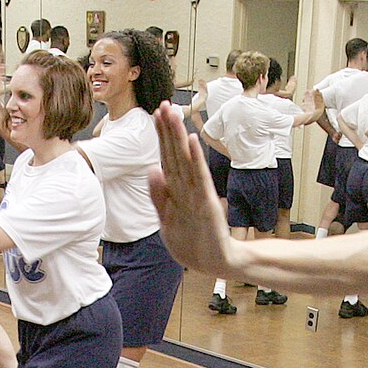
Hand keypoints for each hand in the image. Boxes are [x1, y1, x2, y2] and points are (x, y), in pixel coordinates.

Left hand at [149, 102, 239, 279]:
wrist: (216, 263)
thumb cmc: (193, 242)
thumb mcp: (167, 220)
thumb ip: (158, 196)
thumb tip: (151, 169)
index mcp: (176, 192)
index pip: (167, 158)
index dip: (161, 136)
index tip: (157, 114)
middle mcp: (187, 188)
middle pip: (175, 154)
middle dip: (169, 129)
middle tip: (165, 104)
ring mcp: (197, 194)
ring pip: (184, 161)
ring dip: (179, 137)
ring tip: (174, 114)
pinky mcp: (206, 204)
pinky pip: (199, 179)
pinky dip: (196, 160)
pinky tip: (192, 142)